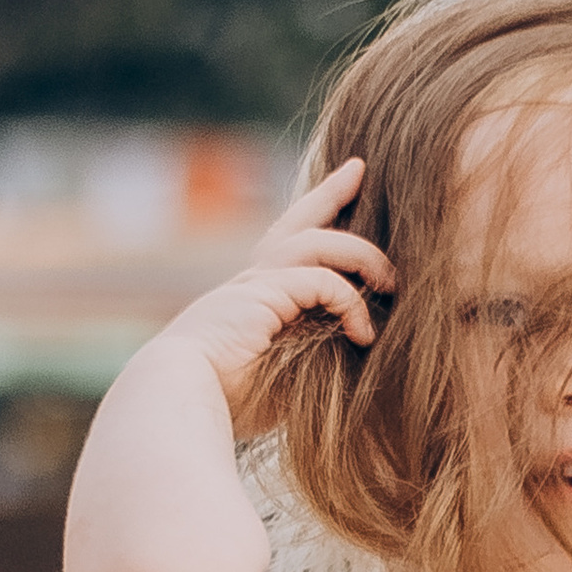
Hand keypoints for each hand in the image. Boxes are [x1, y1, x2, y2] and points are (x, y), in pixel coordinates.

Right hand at [160, 162, 394, 414]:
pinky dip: (348, 301)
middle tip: (358, 169)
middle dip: (328, 193)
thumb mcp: (282, 380)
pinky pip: (320, 280)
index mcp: (252, 299)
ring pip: (315, 243)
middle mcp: (251, 282)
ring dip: (361, 257)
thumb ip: (312, 359)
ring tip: (390, 283)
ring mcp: (254, 283)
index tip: (344, 196)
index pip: (287, 248)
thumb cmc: (227, 403)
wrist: (180, 395)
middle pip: (295, 222)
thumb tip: (354, 360)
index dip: (314, 220)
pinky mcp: (263, 293)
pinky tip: (363, 334)